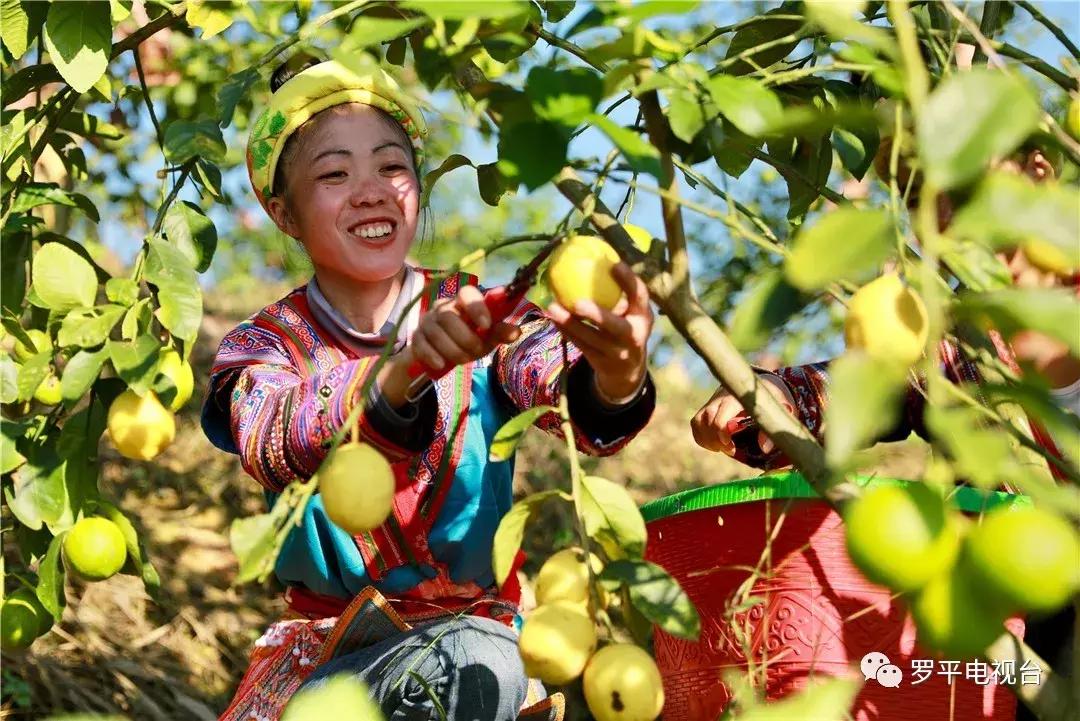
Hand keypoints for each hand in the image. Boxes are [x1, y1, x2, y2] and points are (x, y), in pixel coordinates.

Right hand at [379, 286, 520, 408]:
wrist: (442, 354)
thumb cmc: (469, 339)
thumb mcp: (487, 336)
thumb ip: (500, 332)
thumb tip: (516, 331)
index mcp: (462, 301)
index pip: (467, 293)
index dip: (476, 307)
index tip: (486, 326)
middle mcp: (442, 306)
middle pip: (448, 316)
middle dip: (465, 338)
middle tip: (476, 351)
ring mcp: (427, 321)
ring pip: (436, 332)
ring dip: (452, 350)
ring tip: (464, 359)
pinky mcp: (416, 337)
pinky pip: (421, 344)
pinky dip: (432, 355)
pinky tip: (442, 364)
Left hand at [545, 262, 653, 401]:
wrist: (628, 370)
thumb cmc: (627, 327)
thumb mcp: (633, 312)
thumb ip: (622, 291)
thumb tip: (599, 255)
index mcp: (644, 317)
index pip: (641, 297)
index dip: (628, 281)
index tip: (613, 264)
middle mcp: (634, 336)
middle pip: (617, 327)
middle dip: (598, 315)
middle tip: (577, 302)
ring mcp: (616, 352)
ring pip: (591, 338)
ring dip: (570, 323)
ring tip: (552, 308)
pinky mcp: (600, 362)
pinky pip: (579, 345)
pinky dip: (565, 331)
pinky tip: (552, 318)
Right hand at [690, 374, 795, 455]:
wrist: (759, 384)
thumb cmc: (770, 399)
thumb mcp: (777, 411)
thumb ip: (771, 429)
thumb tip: (764, 448)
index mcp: (737, 397)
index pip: (720, 414)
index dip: (721, 432)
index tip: (731, 446)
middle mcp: (720, 398)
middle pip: (707, 418)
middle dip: (715, 439)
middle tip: (731, 449)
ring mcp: (712, 403)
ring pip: (698, 421)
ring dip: (706, 439)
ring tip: (721, 448)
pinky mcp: (707, 408)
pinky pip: (695, 423)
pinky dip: (701, 436)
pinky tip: (715, 444)